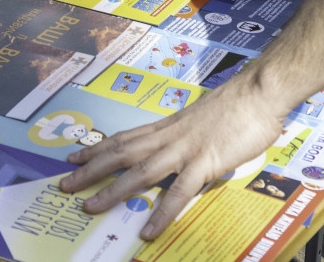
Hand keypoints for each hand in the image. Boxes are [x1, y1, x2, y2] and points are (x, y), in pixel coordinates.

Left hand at [61, 71, 290, 238]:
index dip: (97, 148)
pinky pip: (179, 192)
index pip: (124, 137)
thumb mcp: (202, 120)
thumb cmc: (237, 105)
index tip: (74, 157)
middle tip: (64, 184)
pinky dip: (162, 212)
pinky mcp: (204, 162)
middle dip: (90, 169)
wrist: (259, 92)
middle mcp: (168, 136)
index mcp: (168, 126)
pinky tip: (148, 229)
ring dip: (112, 190)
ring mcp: (184, 149)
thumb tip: (181, 150)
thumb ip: (187, 135)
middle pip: (121, 153)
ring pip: (140, 172)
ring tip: (90, 207)